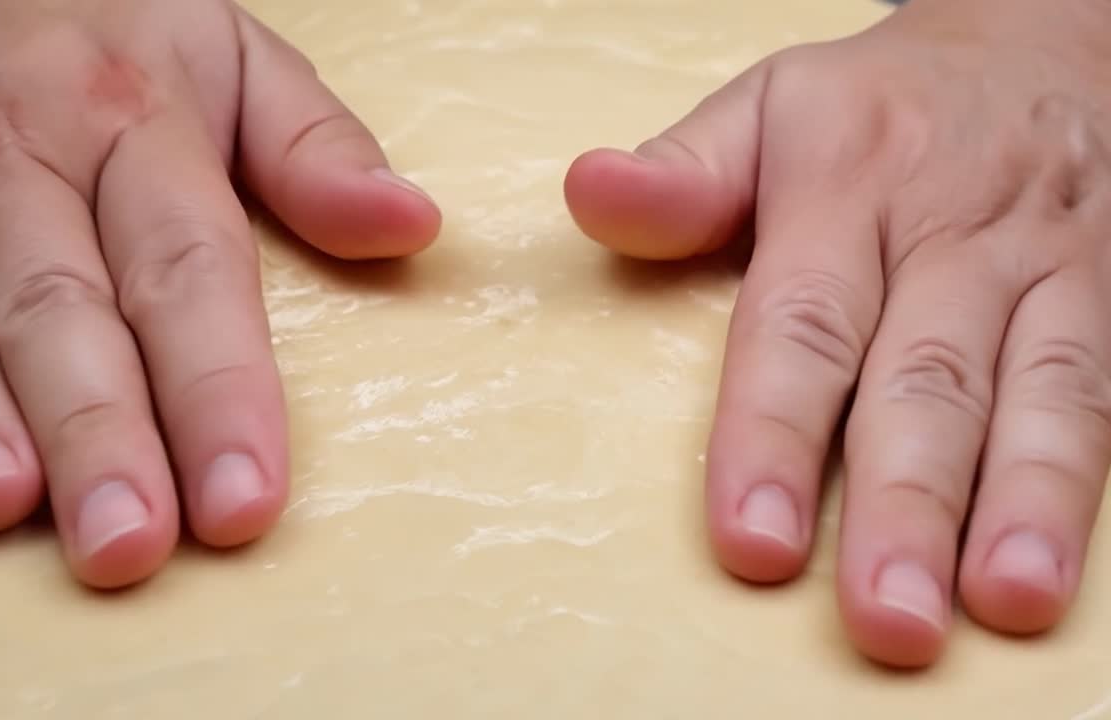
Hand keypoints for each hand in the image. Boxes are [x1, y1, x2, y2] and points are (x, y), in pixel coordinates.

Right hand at [0, 0, 440, 587]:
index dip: (219, 388)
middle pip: (64, 305)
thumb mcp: (227, 50)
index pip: (188, 269)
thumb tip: (413, 228)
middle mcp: (21, 154)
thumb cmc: (102, 12)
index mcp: (133, 119)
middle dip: (98, 430)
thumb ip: (315, 148)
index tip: (245, 500)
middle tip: (129, 546)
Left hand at [565, 0, 1110, 666]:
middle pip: (926, 379)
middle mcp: (955, 230)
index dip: (772, 436)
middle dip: (905, 503)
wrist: (1045, 35)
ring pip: (1045, 391)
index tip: (751, 545)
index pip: (802, 323)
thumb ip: (684, 172)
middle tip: (882, 619)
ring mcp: (1051, 264)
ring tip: (1000, 606)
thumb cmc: (881, 102)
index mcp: (848, 183)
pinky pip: (1109, 390)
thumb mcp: (770, 106)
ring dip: (1024, 506)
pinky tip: (1057, 566)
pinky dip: (1087, 484)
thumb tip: (585, 196)